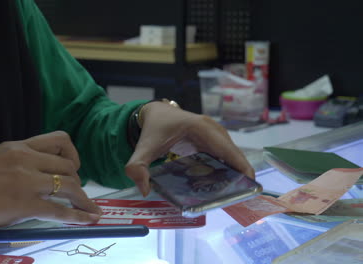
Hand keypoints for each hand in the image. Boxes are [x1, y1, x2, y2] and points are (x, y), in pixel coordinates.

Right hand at [0, 131, 101, 231]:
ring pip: (69, 185)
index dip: (73, 154)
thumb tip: (38, 183)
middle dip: (78, 182)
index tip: (73, 168)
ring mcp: (25, 180)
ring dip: (83, 200)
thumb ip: (18, 166)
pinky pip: (59, 210)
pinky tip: (86, 220)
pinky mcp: (22, 204)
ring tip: (90, 210)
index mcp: (18, 146)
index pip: (60, 139)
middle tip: (76, 195)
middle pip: (69, 166)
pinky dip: (77, 216)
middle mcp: (25, 158)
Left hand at [125, 102, 254, 195]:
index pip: (225, 147)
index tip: (250, 181)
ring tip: (237, 192)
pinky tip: (226, 182)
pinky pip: (223, 153)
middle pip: (232, 151)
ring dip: (235, 170)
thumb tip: (145, 189)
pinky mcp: (211, 138)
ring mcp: (213, 132)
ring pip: (229, 153)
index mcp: (200, 127)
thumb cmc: (152, 129)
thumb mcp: (143, 148)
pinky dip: (227, 166)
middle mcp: (211, 128)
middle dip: (240, 171)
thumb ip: (137, 167)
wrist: (153, 113)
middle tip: (244, 194)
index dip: (240, 163)